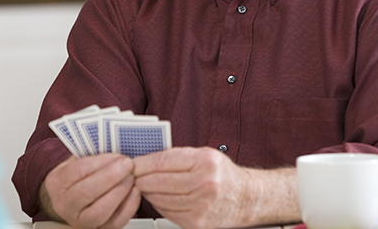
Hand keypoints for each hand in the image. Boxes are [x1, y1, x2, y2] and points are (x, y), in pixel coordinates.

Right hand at [41, 153, 140, 228]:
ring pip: (100, 211)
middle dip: (111, 177)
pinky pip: (114, 222)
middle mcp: (64, 204)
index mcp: (57, 183)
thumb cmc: (77, 176)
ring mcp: (79, 220)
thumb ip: (92, 154)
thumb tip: (115, 147)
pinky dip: (128, 207)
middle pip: (87, 192)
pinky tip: (134, 192)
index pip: (78, 171)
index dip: (100, 163)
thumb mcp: (77, 160)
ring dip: (120, 193)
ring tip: (131, 178)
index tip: (117, 155)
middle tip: (128, 165)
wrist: (71, 198)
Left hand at [131, 146, 253, 228]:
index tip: (130, 163)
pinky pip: (166, 212)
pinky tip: (160, 197)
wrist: (246, 199)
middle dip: (140, 178)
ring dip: (148, 192)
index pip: (162, 161)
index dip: (142, 163)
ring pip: (158, 199)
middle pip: (157, 182)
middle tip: (131, 175)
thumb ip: (177, 156)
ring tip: (146, 185)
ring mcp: (200, 206)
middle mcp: (204, 184)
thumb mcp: (204, 155)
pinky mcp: (196, 223)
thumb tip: (145, 159)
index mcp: (205, 162)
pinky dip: (159, 204)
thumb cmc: (223, 175)